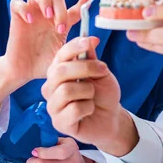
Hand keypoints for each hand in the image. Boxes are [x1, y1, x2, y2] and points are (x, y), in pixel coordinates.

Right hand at [4, 0, 91, 84]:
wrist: (25, 72)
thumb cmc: (45, 65)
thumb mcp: (64, 57)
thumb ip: (78, 47)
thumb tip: (96, 39)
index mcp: (60, 22)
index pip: (74, 9)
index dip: (82, 3)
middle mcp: (47, 15)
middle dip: (60, 6)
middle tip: (61, 26)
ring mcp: (32, 14)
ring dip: (44, 0)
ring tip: (48, 15)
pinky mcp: (17, 18)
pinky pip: (16, 2)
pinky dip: (23, 7)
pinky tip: (30, 20)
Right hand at [42, 37, 138, 155]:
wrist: (111, 119)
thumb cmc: (103, 95)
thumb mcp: (101, 73)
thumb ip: (92, 58)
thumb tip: (90, 39)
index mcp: (58, 72)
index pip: (59, 56)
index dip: (73, 47)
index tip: (89, 41)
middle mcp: (51, 88)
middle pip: (60, 72)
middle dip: (85, 68)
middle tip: (102, 70)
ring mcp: (53, 106)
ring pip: (66, 90)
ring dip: (88, 91)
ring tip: (92, 96)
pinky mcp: (59, 123)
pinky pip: (73, 110)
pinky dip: (88, 108)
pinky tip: (89, 110)